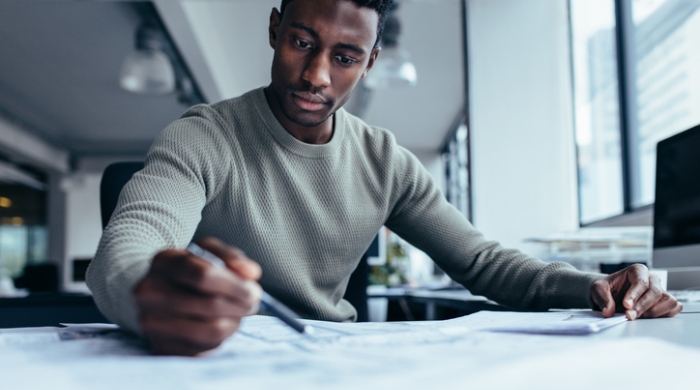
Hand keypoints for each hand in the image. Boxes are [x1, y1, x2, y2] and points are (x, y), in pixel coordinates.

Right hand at [133, 237, 261, 355]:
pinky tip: (222, 324)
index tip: (253, 290)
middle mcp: (149, 291)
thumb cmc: (192, 271)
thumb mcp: (211, 253)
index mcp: (162, 261)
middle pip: (210, 305)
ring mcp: (151, 321)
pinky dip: (222, 337)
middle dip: (240, 305)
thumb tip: (251, 273)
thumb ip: (232, 257)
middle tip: (252, 302)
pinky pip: (205, 348)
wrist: (162, 296)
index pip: (203, 275)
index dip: (234, 285)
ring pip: (212, 329)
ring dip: (235, 321)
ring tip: (238, 313)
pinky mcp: (160, 346)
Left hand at [590, 264, 681, 319]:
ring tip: (638, 317)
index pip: (641, 282)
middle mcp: (651, 279)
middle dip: (642, 306)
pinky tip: (648, 317)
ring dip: (654, 312)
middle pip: (655, 292)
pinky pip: (673, 308)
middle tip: (629, 316)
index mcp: (637, 271)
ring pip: (668, 300)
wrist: (610, 293)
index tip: (626, 306)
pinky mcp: (663, 302)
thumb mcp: (598, 289)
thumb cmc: (606, 288)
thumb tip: (608, 312)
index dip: (635, 295)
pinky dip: (664, 314)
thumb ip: (603, 299)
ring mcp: (660, 290)